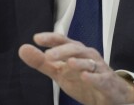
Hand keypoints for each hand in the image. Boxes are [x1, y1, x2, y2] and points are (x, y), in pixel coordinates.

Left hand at [18, 32, 133, 104]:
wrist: (110, 96)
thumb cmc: (85, 81)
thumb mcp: (59, 72)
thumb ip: (41, 62)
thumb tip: (23, 49)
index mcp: (75, 52)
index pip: (62, 41)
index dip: (51, 38)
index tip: (37, 38)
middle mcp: (87, 56)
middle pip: (75, 49)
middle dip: (63, 51)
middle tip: (48, 56)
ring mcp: (98, 69)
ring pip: (89, 61)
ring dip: (78, 62)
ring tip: (68, 63)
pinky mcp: (106, 82)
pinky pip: (101, 78)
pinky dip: (93, 77)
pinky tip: (85, 76)